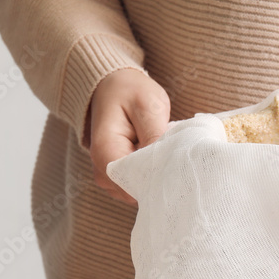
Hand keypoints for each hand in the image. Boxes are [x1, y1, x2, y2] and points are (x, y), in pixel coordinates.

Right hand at [87, 69, 169, 204]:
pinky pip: (139, 187)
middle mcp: (102, 171)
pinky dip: (152, 175)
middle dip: (159, 177)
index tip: (176, 164)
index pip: (133, 182)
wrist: (112, 87)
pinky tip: (158, 157)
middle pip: (136, 190)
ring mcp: (109, 178)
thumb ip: (155, 135)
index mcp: (105, 152)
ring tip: (165, 151)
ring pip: (139, 191)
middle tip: (175, 154)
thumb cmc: (129, 93)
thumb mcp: (147, 106)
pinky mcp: (118, 179)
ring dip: (157, 176)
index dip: (157, 178)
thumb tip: (165, 163)